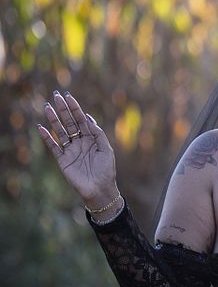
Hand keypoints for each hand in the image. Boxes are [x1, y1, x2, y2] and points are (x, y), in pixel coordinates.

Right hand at [37, 92, 118, 207]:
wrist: (100, 190)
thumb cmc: (106, 170)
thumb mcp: (106, 149)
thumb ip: (97, 133)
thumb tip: (88, 117)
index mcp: (91, 138)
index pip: (81, 120)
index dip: (75, 108)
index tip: (68, 96)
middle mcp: (80, 142)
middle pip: (69, 122)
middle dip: (63, 110)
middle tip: (55, 96)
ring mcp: (70, 150)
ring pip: (60, 131)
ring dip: (53, 120)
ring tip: (46, 107)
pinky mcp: (62, 160)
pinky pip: (53, 146)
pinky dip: (47, 137)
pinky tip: (41, 128)